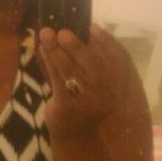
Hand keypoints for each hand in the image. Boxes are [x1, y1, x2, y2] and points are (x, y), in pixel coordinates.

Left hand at [38, 23, 129, 140]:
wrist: (75, 134)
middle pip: (93, 65)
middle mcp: (106, 94)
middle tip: (63, 31)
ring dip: (57, 51)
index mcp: (117, 85)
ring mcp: (87, 102)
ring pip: (71, 71)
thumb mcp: (94, 82)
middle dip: (77, 46)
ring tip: (47, 34)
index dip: (107, 41)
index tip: (92, 27)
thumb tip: (78, 29)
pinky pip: (57, 80)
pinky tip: (43, 50)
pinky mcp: (68, 107)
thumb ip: (91, 60)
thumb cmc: (84, 100)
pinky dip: (49, 62)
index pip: (118, 59)